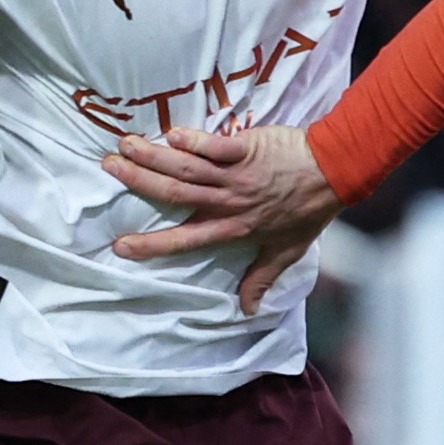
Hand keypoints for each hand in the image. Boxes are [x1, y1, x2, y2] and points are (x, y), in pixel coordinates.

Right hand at [105, 124, 338, 315]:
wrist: (334, 173)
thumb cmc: (310, 211)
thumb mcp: (287, 251)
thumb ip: (262, 278)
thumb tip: (249, 309)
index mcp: (233, 228)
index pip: (187, 239)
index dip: (153, 244)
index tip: (121, 246)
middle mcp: (229, 203)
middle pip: (176, 194)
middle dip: (140, 182)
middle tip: (109, 168)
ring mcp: (237, 175)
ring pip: (188, 168)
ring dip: (154, 157)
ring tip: (125, 145)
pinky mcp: (247, 149)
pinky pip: (215, 146)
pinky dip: (194, 140)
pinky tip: (170, 134)